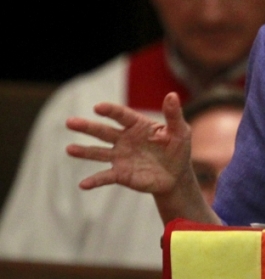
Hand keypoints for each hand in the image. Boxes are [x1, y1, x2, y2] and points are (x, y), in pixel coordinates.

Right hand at [66, 92, 192, 195]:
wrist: (176, 175)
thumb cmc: (178, 149)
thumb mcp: (180, 131)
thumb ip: (174, 115)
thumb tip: (172, 95)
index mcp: (138, 125)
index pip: (122, 115)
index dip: (110, 111)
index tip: (98, 107)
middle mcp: (125, 139)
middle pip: (103, 131)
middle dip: (87, 126)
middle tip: (69, 122)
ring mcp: (120, 157)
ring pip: (98, 152)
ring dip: (84, 151)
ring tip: (69, 149)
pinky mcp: (121, 174)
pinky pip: (105, 177)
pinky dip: (95, 180)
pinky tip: (83, 184)